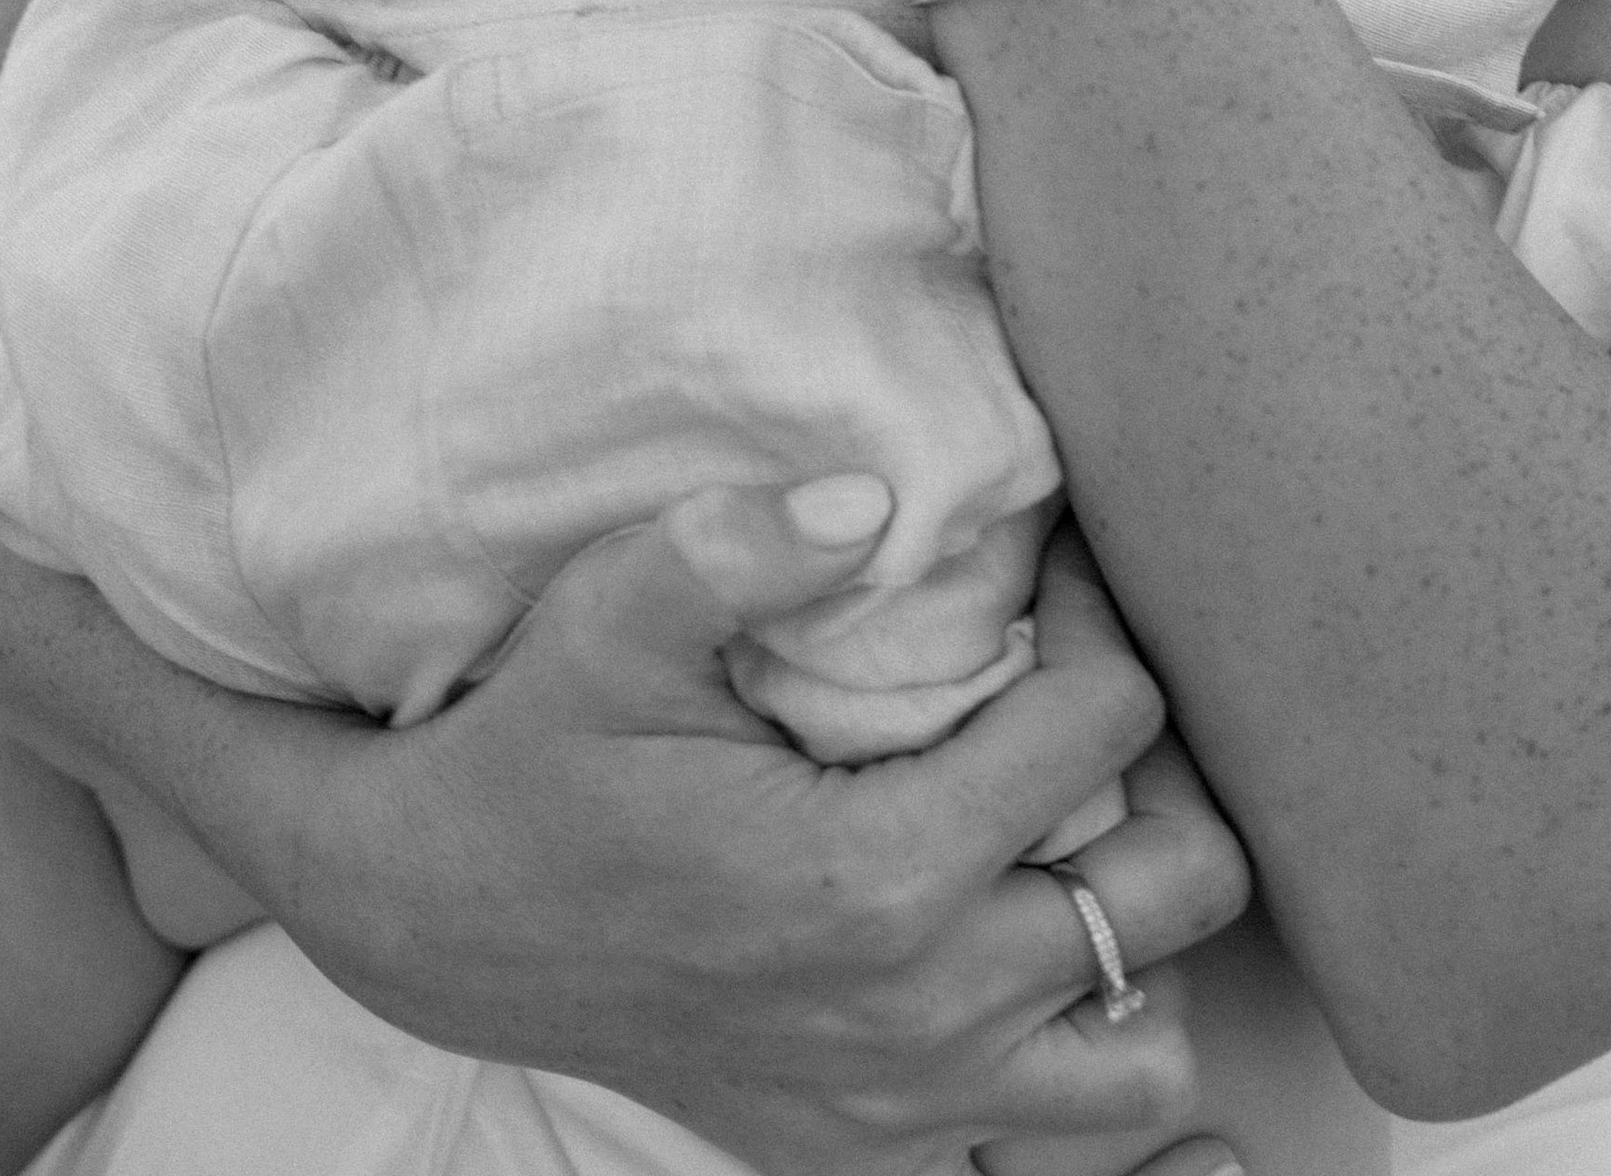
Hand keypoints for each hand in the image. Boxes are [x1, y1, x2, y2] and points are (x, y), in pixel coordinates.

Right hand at [255, 484, 1246, 1172]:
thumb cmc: (531, 749)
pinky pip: (1049, 1171)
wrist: (430, 915)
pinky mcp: (865, 1156)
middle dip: (1167, 771)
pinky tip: (1078, 1003)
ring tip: (1081, 842)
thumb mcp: (610, 617)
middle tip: (1090, 695)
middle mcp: (920, 1014)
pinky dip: (1097, 1106)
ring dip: (1145, 945)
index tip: (1054, 577)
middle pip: (1180, 891)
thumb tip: (872, 501)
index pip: (1107, 725)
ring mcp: (902, 1109)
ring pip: (1150, 1055)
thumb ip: (739, 543)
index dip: (1102, 618)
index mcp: (878, 878)